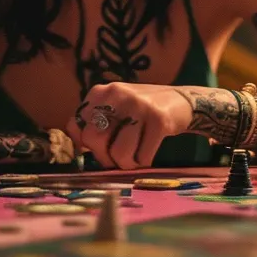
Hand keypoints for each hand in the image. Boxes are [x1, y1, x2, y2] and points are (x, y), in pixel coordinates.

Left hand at [64, 83, 192, 169]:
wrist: (180, 101)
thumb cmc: (140, 111)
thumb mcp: (113, 109)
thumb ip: (93, 122)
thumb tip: (78, 147)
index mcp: (101, 92)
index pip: (76, 125)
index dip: (84, 145)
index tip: (98, 150)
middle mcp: (117, 94)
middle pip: (93, 139)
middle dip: (104, 158)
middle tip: (116, 160)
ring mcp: (139, 106)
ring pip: (118, 153)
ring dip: (126, 165)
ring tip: (133, 160)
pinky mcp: (159, 120)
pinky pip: (142, 156)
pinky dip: (143, 163)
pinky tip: (147, 155)